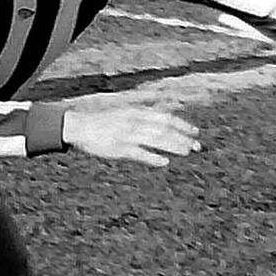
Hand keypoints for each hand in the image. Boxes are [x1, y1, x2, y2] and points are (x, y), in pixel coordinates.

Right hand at [62, 106, 200, 167]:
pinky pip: (139, 153)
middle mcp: (133, 122)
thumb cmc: (102, 122)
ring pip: (155, 139)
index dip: (182, 124)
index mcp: (135, 112)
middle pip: (163, 129)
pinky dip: (152, 157)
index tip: (195, 131)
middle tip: (197, 146)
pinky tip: (164, 162)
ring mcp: (126, 135)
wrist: (78, 127)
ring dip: (173, 146)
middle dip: (182, 137)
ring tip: (186, 152)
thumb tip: (161, 119)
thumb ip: (142, 117)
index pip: (164, 117)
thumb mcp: (123, 113)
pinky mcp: (119, 148)